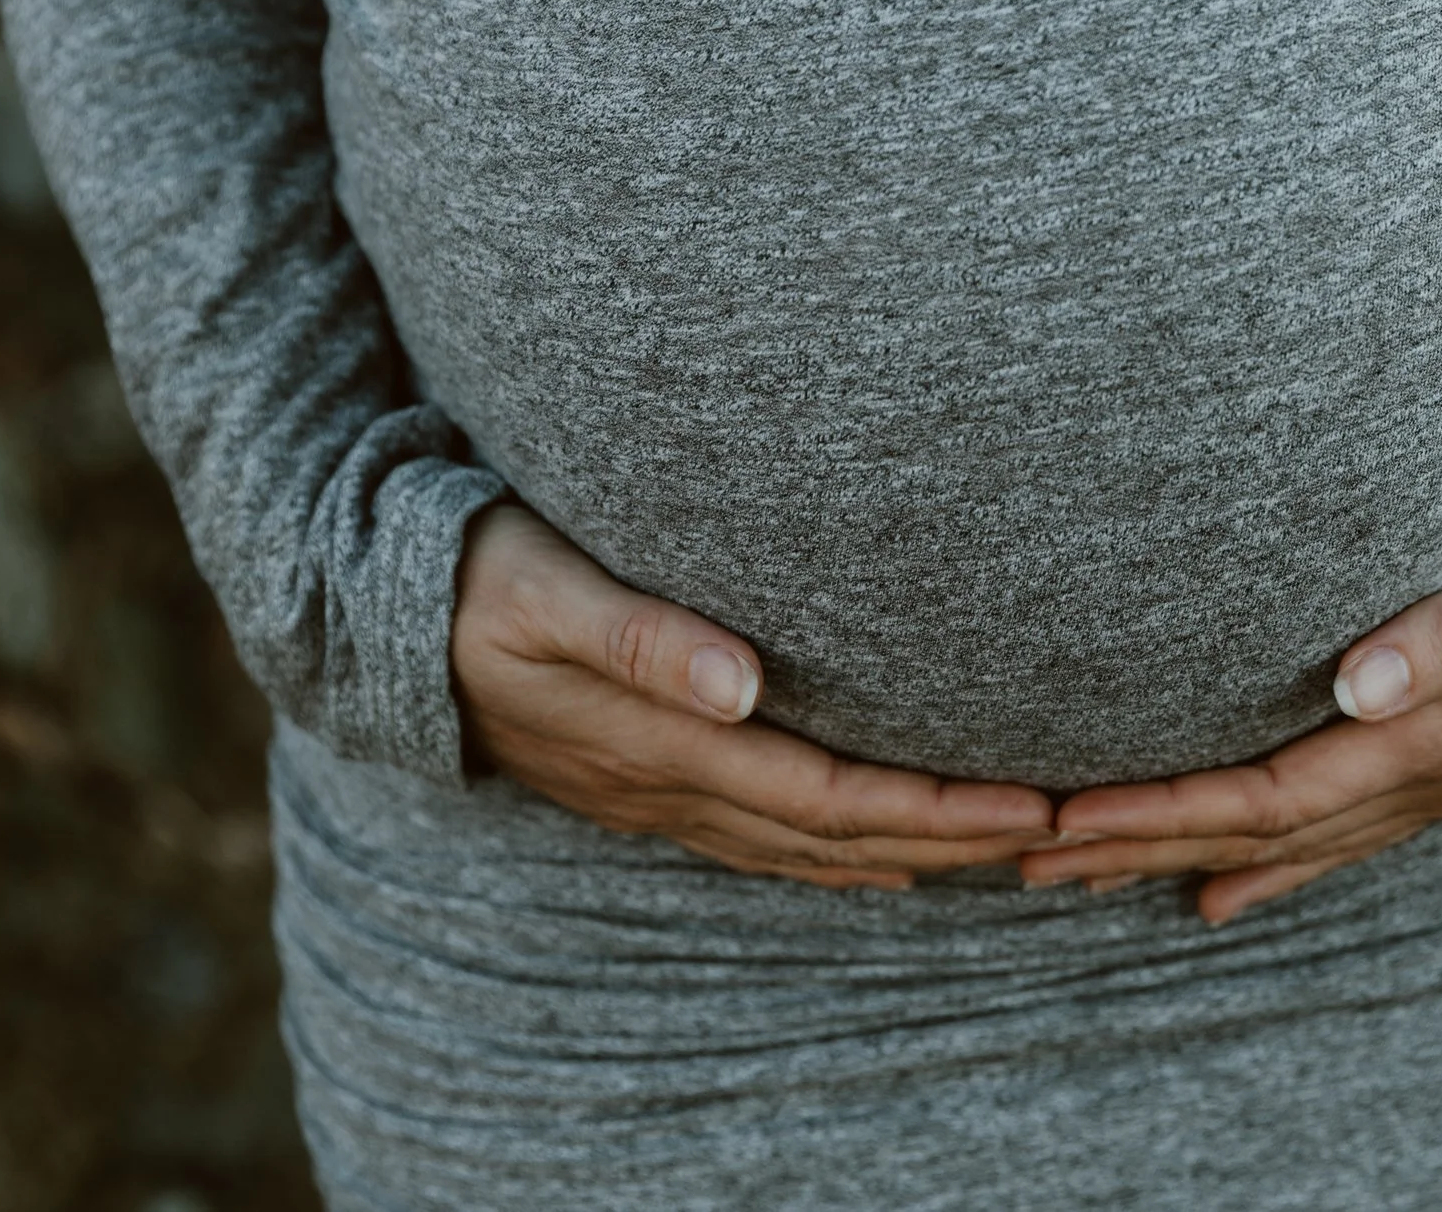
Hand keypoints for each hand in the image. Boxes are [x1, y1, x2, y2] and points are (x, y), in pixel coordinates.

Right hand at [451, 504, 1056, 889]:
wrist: (375, 620)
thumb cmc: (473, 578)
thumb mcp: (543, 586)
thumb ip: (641, 633)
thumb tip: (745, 685)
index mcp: (664, 742)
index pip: (832, 795)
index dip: (937, 810)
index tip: (1034, 804)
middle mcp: (674, 786)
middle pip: (841, 837)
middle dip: (957, 841)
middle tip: (1066, 834)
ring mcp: (660, 795)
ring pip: (811, 851)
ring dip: (912, 856)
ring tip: (1007, 854)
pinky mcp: (649, 781)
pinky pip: (766, 843)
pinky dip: (839, 859)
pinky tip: (884, 863)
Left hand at [1019, 494, 1441, 922]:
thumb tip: (1357, 682)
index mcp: (1413, 740)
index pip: (1258, 793)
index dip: (1160, 810)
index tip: (1066, 817)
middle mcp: (1409, 781)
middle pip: (1249, 832)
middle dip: (1135, 848)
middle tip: (1024, 859)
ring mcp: (1422, 787)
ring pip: (1279, 844)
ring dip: (1179, 859)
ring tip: (1082, 881)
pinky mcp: (1433, 773)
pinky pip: (1330, 839)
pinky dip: (1265, 868)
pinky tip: (1212, 894)